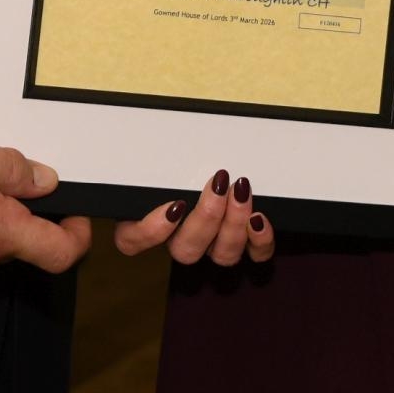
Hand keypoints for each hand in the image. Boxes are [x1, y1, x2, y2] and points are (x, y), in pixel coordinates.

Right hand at [113, 169, 275, 267]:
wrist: (223, 165)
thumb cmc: (184, 157)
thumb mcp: (164, 154)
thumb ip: (156, 157)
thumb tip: (152, 136)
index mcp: (148, 220)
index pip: (132, 241)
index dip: (151, 231)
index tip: (174, 205)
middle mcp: (180, 240)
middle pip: (185, 249)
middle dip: (206, 217)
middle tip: (218, 184)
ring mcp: (213, 247)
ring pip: (221, 255)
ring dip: (234, 224)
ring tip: (241, 192)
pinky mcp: (245, 245)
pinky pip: (254, 256)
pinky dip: (261, 241)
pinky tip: (260, 219)